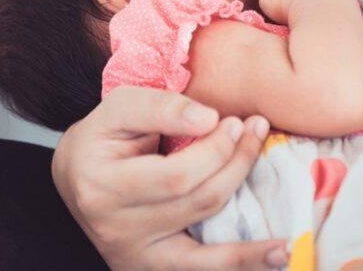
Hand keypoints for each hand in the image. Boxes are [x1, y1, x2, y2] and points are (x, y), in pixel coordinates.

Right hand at [51, 86, 287, 269]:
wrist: (76, 176)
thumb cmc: (102, 137)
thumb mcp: (120, 108)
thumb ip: (162, 107)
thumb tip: (210, 120)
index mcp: (103, 186)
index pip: (174, 176)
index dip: (214, 150)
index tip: (233, 122)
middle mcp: (117, 230)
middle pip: (196, 203)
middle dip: (235, 164)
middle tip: (255, 131)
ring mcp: (135, 257)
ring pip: (206, 244)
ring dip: (250, 216)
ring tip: (286, 195)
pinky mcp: (152, 268)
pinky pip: (202, 270)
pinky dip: (243, 263)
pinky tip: (279, 254)